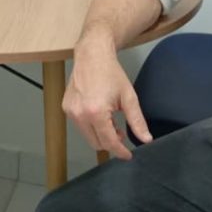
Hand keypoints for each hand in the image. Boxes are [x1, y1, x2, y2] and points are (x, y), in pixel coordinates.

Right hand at [63, 31, 150, 159]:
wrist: (92, 55)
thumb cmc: (111, 73)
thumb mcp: (129, 97)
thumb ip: (137, 121)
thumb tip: (146, 140)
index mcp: (96, 113)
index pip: (109, 142)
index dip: (120, 151)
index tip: (128, 155)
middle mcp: (80, 114)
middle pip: (96, 143)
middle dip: (111, 142)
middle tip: (121, 132)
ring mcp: (71, 112)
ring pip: (87, 136)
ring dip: (100, 134)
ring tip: (110, 121)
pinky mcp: (66, 108)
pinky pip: (80, 126)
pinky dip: (91, 126)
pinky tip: (99, 114)